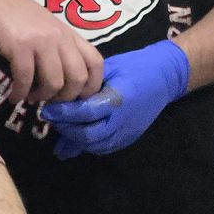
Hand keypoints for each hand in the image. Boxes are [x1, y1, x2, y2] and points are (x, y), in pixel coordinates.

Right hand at [0, 0, 103, 106]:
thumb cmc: (14, 15)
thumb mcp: (44, 29)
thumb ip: (57, 49)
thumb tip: (62, 83)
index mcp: (69, 34)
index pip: (96, 62)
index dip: (92, 87)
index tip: (76, 100)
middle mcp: (60, 37)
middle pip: (79, 78)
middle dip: (65, 98)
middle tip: (50, 102)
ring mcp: (41, 41)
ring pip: (55, 82)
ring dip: (42, 97)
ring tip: (30, 97)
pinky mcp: (19, 46)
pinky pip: (26, 79)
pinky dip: (20, 93)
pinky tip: (14, 96)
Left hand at [39, 41, 188, 158]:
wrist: (166, 77)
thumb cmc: (134, 66)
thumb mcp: (109, 68)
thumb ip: (87, 84)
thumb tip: (61, 96)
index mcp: (118, 98)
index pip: (85, 112)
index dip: (64, 113)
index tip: (47, 108)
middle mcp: (123, 120)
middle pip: (88, 135)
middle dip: (66, 129)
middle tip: (51, 118)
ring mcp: (127, 132)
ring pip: (94, 145)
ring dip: (74, 139)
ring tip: (61, 125)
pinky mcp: (129, 138)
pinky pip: (103, 147)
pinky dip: (86, 144)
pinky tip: (75, 135)